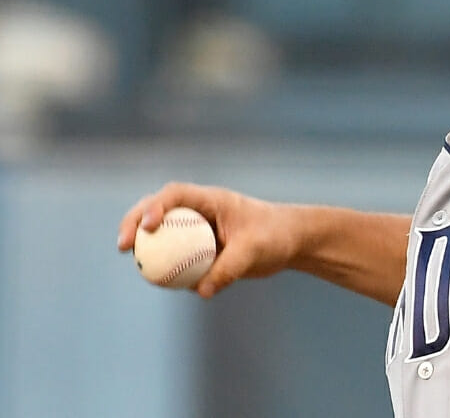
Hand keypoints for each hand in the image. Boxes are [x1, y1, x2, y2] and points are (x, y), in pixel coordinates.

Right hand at [117, 182, 298, 297]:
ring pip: (160, 233)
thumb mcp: (255, 250)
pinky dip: (162, 265)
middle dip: (132, 222)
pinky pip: (174, 256)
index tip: (148, 227)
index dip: (155, 206)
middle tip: (122, 246)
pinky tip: (159, 281)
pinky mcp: (197, 248)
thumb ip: (229, 268)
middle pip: (155, 209)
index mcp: (210, 199)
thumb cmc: (276, 236)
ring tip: (133, 263)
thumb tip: (200, 291)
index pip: (175, 194)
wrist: (290, 242)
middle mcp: (198, 210)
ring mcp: (195, 228)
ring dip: (142, 245)